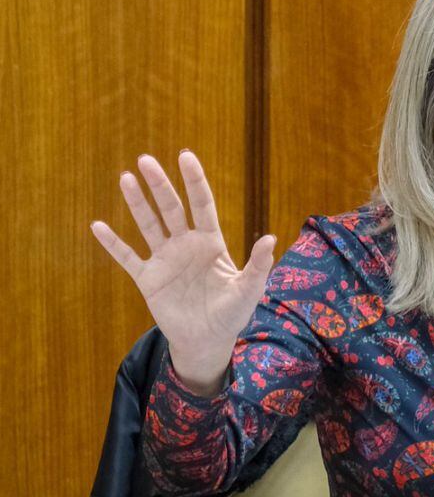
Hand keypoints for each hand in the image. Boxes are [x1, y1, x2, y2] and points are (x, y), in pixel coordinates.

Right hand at [91, 151, 275, 393]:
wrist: (208, 340)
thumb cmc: (232, 314)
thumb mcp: (249, 290)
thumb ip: (258, 265)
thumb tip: (270, 238)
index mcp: (211, 243)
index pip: (202, 205)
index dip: (194, 181)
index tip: (185, 156)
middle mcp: (186, 245)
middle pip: (172, 208)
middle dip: (160, 185)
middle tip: (146, 159)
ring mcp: (165, 259)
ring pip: (148, 225)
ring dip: (136, 203)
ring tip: (126, 178)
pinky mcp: (148, 279)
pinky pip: (127, 257)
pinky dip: (113, 244)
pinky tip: (98, 226)